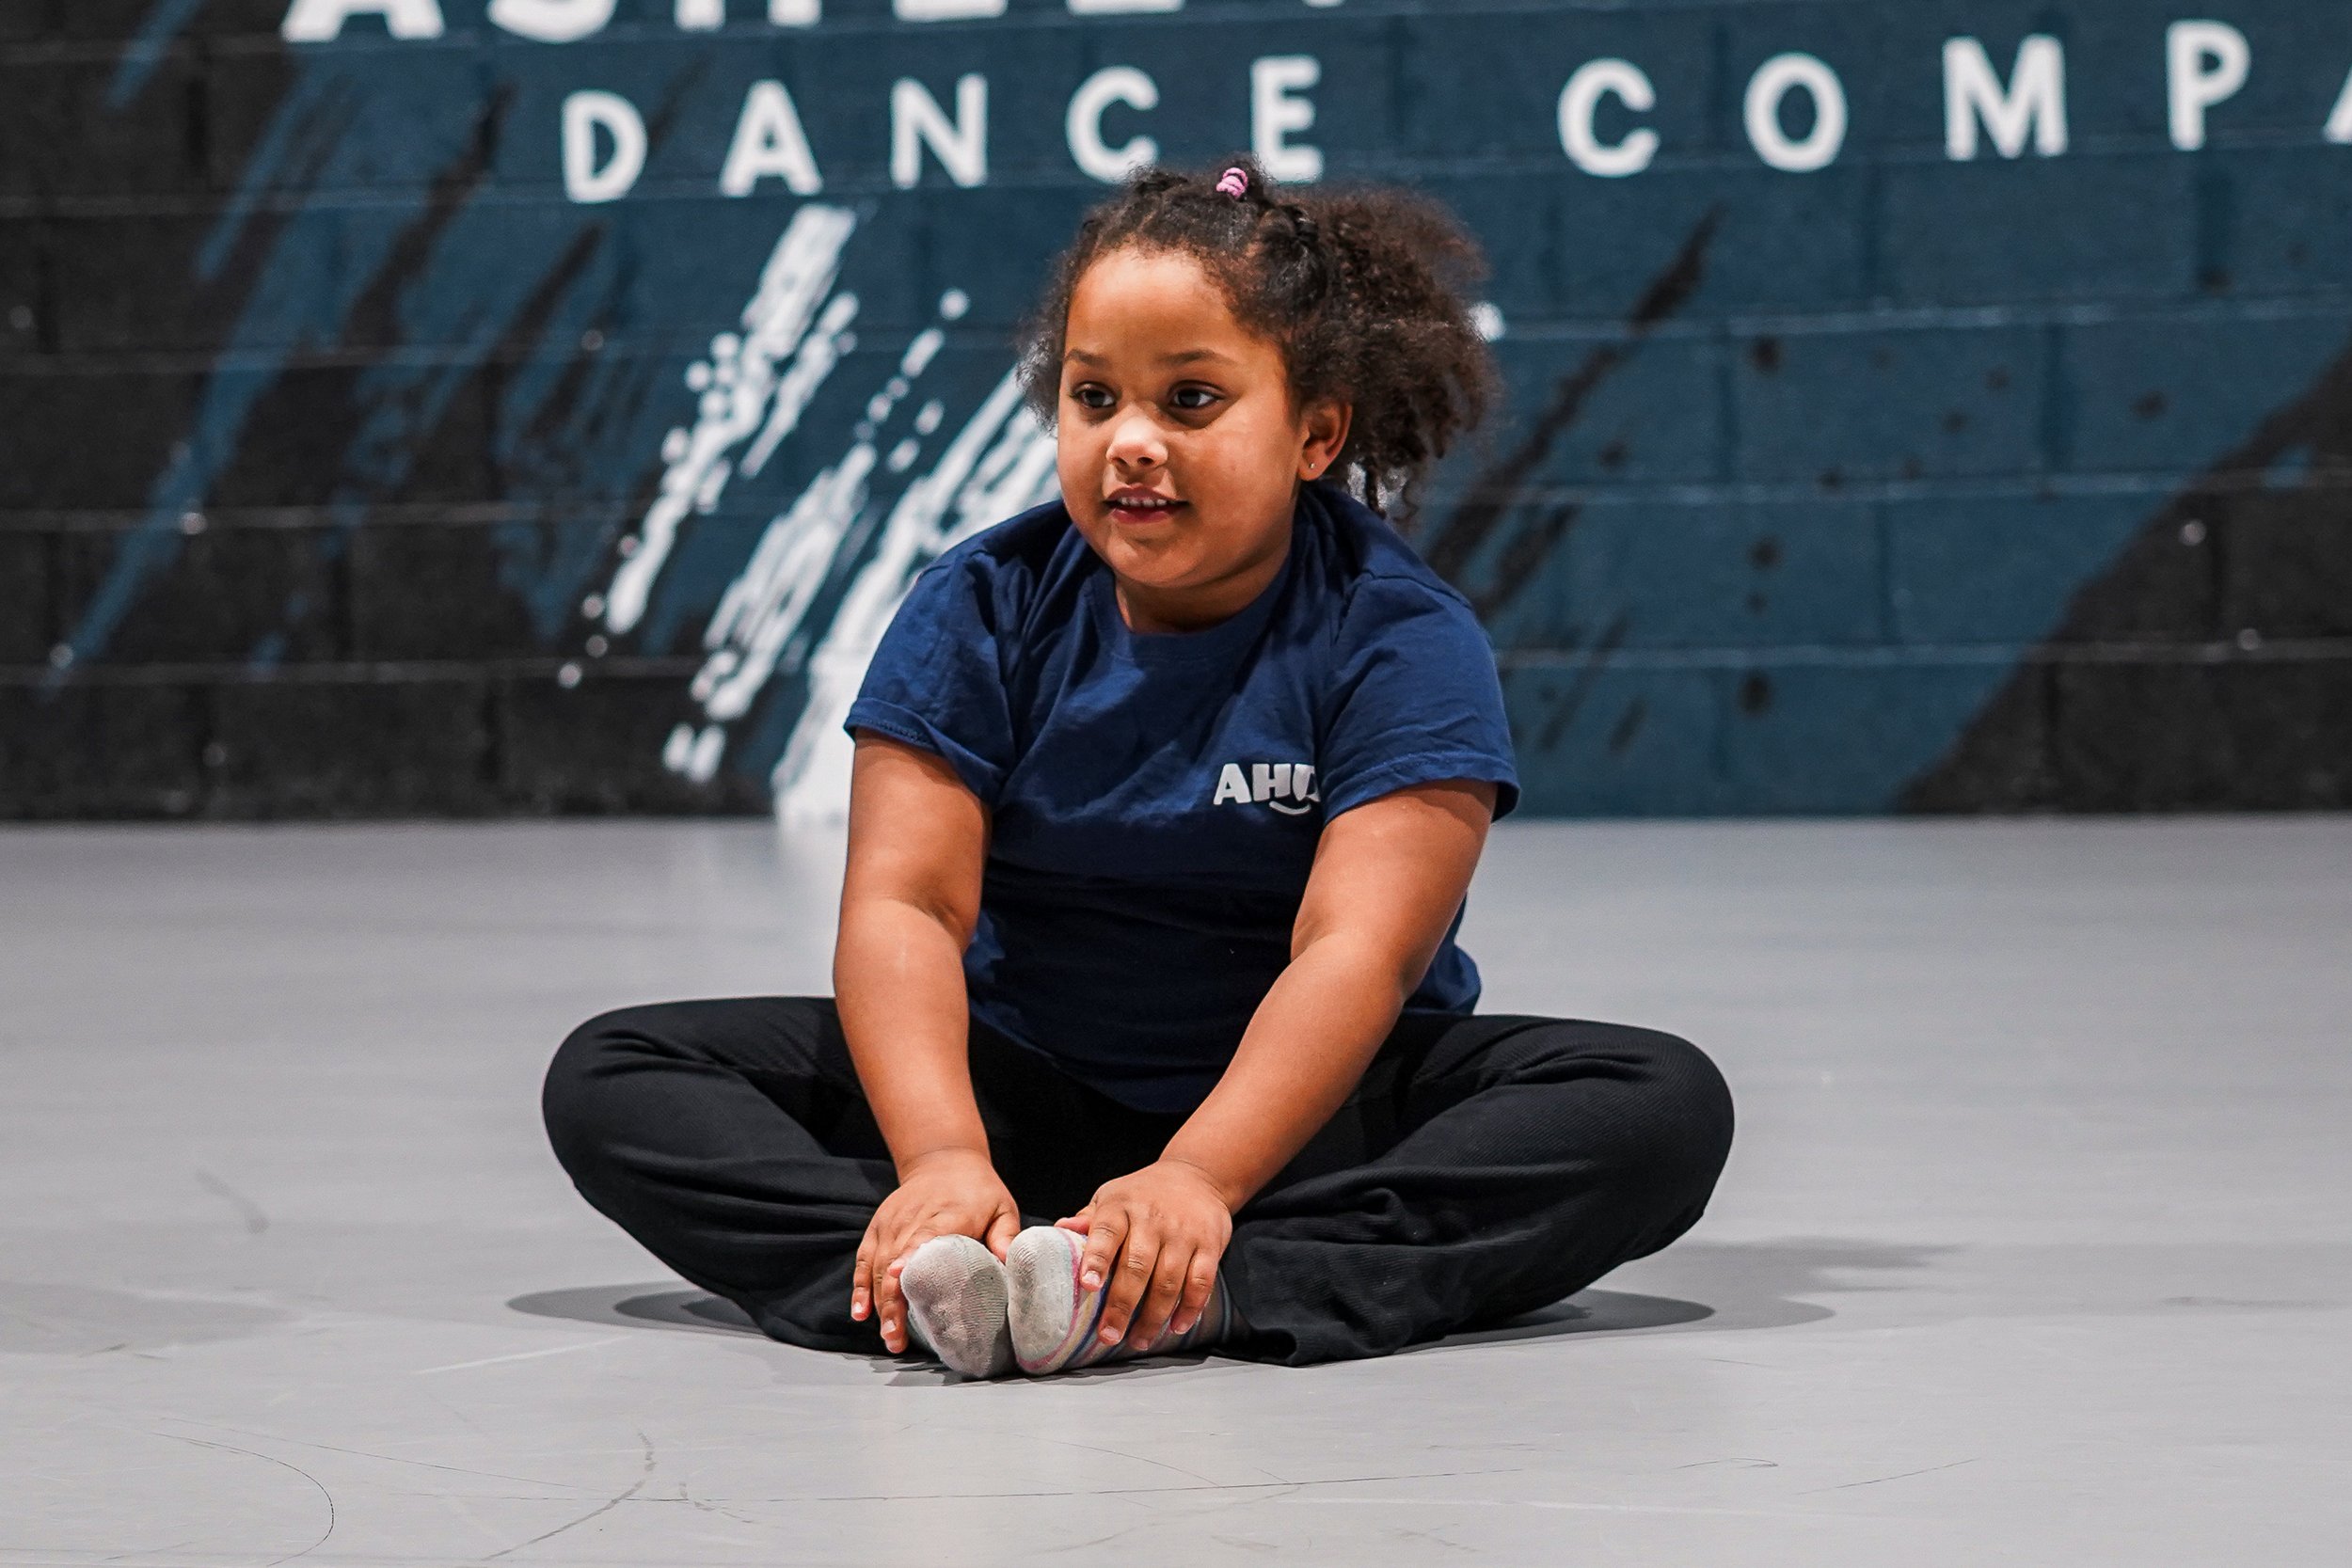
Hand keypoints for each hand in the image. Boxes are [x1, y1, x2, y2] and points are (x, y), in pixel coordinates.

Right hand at [851, 1148, 1020, 1353]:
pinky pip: (864, 1260)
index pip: (923, 1237)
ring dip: (880, 1303)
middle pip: (895, 1262)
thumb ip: (1005, 1236)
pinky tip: (860, 1313)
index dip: (910, 1258)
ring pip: (877, 1267)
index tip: (901, 1280)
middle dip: (893, 1301)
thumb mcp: (1001, 1208)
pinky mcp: (878, 1228)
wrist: (943, 1159)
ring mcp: (891, 1225)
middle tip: (897, 1337)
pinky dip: (860, 1287)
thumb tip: (1010, 1264)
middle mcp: (911, 1220)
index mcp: (945, 1215)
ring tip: (889, 1336)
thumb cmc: (978, 1191)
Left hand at [1059, 1158, 1233, 1352]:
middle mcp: (1153, 1219)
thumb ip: (1089, 1219)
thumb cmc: (1144, 1194)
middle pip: (1137, 1266)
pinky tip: (1176, 1327)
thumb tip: (1058, 1231)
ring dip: (1153, 1316)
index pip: (1106, 1232)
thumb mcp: (1112, 1196)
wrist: (1197, 1176)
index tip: (1088, 1286)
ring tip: (1139, 1340)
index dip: (1097, 1259)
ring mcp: (1183, 1232)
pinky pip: (1201, 1282)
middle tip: (1109, 1336)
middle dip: (1122, 1305)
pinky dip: (1190, 1308)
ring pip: (1168, 1281)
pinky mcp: (1210, 1244)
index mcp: (1121, 1206)